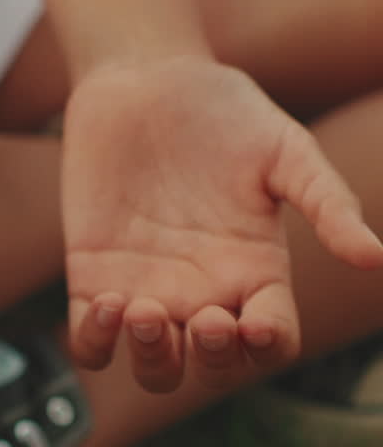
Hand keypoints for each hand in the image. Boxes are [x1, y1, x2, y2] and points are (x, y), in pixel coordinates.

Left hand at [63, 57, 382, 391]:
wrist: (145, 79)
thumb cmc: (224, 112)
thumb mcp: (285, 150)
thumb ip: (326, 203)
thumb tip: (375, 258)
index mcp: (257, 273)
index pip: (272, 339)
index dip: (267, 345)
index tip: (255, 323)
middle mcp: (205, 293)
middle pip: (213, 366)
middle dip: (211, 358)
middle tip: (206, 319)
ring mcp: (148, 291)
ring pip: (155, 366)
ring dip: (153, 359)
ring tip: (145, 312)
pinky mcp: (94, 279)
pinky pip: (92, 342)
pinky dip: (95, 342)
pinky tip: (105, 304)